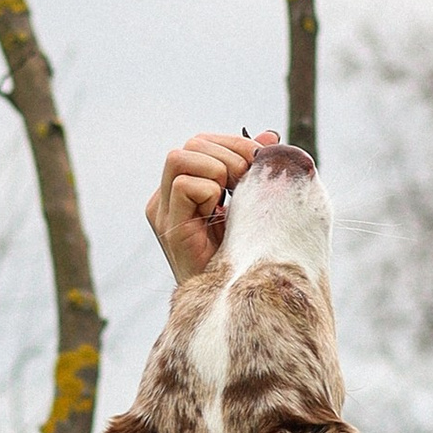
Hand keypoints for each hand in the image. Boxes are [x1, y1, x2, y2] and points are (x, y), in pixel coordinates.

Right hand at [146, 127, 276, 277]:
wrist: (237, 297)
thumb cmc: (245, 252)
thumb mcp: (251, 201)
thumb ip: (253, 169)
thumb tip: (270, 136)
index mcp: (184, 187)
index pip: (201, 142)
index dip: (233, 144)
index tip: (260, 160)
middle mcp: (167, 196)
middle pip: (192, 144)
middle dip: (230, 154)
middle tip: (248, 182)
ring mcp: (163, 211)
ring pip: (181, 157)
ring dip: (218, 170)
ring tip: (232, 198)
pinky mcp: (168, 226)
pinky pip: (185, 185)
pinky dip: (210, 192)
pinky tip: (219, 215)